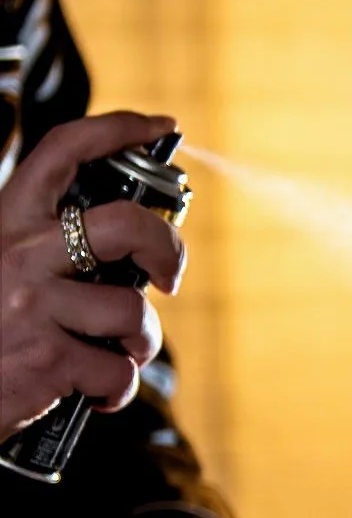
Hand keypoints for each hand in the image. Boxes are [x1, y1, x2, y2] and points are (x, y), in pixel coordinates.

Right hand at [0, 110, 184, 434]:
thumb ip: (45, 248)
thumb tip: (127, 250)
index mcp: (7, 221)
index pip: (64, 151)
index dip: (119, 129)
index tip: (158, 125)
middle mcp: (20, 254)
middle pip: (126, 225)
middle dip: (167, 249)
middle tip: (170, 275)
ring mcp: (33, 305)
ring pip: (131, 310)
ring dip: (141, 341)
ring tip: (118, 352)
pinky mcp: (47, 359)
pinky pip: (118, 372)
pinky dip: (116, 390)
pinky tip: (95, 392)